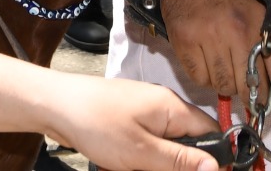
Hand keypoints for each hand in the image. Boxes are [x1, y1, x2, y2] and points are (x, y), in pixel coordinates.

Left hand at [37, 74, 218, 170]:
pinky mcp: (127, 124)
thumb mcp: (142, 151)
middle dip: (170, 166)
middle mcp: (162, 108)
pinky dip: (132, 162)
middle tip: (147, 168)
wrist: (54, 106)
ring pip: (161, 151)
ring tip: (125, 165)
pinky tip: (114, 164)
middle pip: (185, 146)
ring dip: (147, 166)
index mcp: (172, 108)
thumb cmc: (95, 122)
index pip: (211, 133)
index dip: (214, 158)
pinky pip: (142, 149)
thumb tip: (215, 167)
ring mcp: (143, 115)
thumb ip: (179, 161)